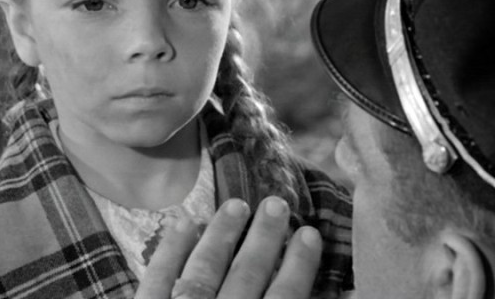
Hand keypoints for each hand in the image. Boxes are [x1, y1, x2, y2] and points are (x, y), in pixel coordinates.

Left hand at [136, 196, 323, 298]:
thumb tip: (336, 296)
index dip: (300, 266)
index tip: (311, 234)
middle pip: (246, 275)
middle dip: (264, 238)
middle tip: (278, 204)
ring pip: (204, 270)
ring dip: (223, 234)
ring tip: (238, 205)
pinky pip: (157, 279)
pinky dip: (171, 249)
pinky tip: (185, 222)